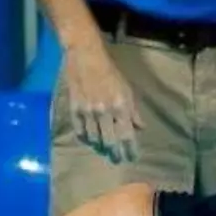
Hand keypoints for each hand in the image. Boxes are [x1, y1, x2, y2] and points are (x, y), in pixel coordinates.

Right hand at [58, 42, 142, 162]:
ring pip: (94, 139)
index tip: (132, 158)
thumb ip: (133, 110)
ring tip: (104, 150)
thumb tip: (140, 128)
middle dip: (115, 154)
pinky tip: (89, 140)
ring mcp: (88, 112)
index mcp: (120, 106)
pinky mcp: (74, 109)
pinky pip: (80, 131)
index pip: (127, 135)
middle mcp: (105, 112)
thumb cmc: (110, 71)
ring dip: (100, 147)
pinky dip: (85, 138)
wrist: (85, 56)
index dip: (130, 150)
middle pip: (110, 142)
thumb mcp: (127, 89)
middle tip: (118, 160)